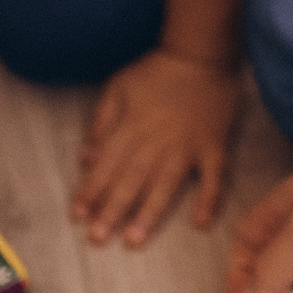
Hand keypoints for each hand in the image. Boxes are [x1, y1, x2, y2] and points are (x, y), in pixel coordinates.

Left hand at [71, 48, 241, 246]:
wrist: (201, 54)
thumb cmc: (155, 71)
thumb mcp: (118, 87)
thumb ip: (100, 123)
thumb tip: (85, 160)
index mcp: (132, 126)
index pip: (107, 165)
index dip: (91, 190)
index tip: (78, 216)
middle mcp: (158, 140)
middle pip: (132, 179)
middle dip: (113, 209)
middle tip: (99, 238)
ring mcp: (188, 145)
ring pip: (166, 184)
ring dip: (150, 213)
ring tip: (135, 239)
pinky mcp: (214, 146)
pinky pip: (214, 176)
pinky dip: (209, 199)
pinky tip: (202, 223)